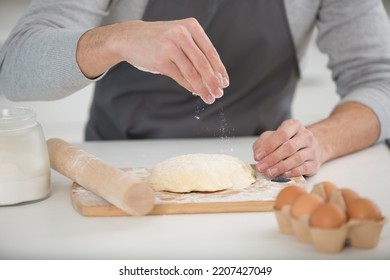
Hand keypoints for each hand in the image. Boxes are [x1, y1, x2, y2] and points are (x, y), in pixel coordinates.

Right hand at [114, 18, 228, 103]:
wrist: (130, 38)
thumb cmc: (159, 39)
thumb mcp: (179, 36)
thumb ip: (195, 51)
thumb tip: (214, 76)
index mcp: (191, 27)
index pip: (210, 52)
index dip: (220, 69)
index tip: (225, 82)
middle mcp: (182, 35)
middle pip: (203, 63)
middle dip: (213, 81)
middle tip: (219, 93)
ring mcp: (170, 47)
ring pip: (193, 72)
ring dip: (203, 88)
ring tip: (209, 97)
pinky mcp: (161, 61)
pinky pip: (181, 77)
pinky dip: (190, 87)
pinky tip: (196, 92)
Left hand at [252, 119, 322, 177]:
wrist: (310, 147)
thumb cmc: (288, 141)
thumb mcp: (273, 137)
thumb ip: (263, 143)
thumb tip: (258, 154)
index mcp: (294, 126)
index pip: (282, 134)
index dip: (268, 146)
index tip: (258, 156)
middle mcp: (305, 136)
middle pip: (289, 147)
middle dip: (272, 158)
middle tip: (261, 167)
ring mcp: (312, 149)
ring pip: (297, 158)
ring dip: (281, 167)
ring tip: (269, 172)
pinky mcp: (315, 163)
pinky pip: (304, 168)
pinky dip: (292, 172)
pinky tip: (283, 174)